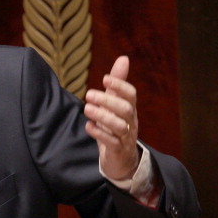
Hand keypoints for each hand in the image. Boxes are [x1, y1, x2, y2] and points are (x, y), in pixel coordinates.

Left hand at [84, 56, 138, 180]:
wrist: (122, 159)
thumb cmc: (116, 126)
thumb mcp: (116, 103)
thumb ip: (117, 83)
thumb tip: (123, 58)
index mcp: (130, 109)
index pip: (131, 95)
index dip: (120, 85)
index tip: (104, 78)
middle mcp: (130, 122)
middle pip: (126, 109)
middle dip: (108, 101)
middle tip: (88, 94)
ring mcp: (126, 137)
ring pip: (120, 126)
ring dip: (103, 116)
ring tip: (87, 108)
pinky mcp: (118, 150)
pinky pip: (112, 142)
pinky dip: (100, 134)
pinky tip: (89, 126)